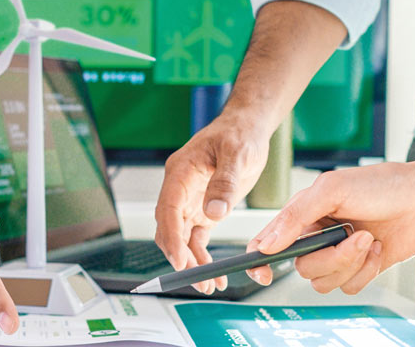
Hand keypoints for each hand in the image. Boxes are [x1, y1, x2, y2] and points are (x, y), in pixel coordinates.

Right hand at [154, 112, 273, 293]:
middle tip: (198, 280)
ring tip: (209, 284)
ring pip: (181, 238)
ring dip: (191, 262)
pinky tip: (214, 272)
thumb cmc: (239, 134)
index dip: (171, 238)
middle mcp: (179, 190)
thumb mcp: (236, 154)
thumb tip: (213, 212)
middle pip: (169, 229)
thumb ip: (224, 183)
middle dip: (180, 258)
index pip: (167, 210)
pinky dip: (202, 256)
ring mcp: (190, 202)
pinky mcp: (203, 210)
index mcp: (179, 173)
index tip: (180, 261)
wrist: (247, 128)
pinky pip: (196, 238)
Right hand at [244, 162, 414, 293]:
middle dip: (330, 257)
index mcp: (303, 214)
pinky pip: (348, 287)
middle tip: (352, 234)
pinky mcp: (361, 268)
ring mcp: (339, 253)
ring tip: (369, 239)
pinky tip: (378, 249)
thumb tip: (266, 244)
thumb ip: (295, 216)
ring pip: (324, 282)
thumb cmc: (384, 184)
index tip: (262, 270)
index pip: (268, 241)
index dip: (259, 259)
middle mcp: (317, 236)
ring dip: (350, 264)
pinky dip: (366, 271)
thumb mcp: (332, 189)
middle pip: (301, 267)